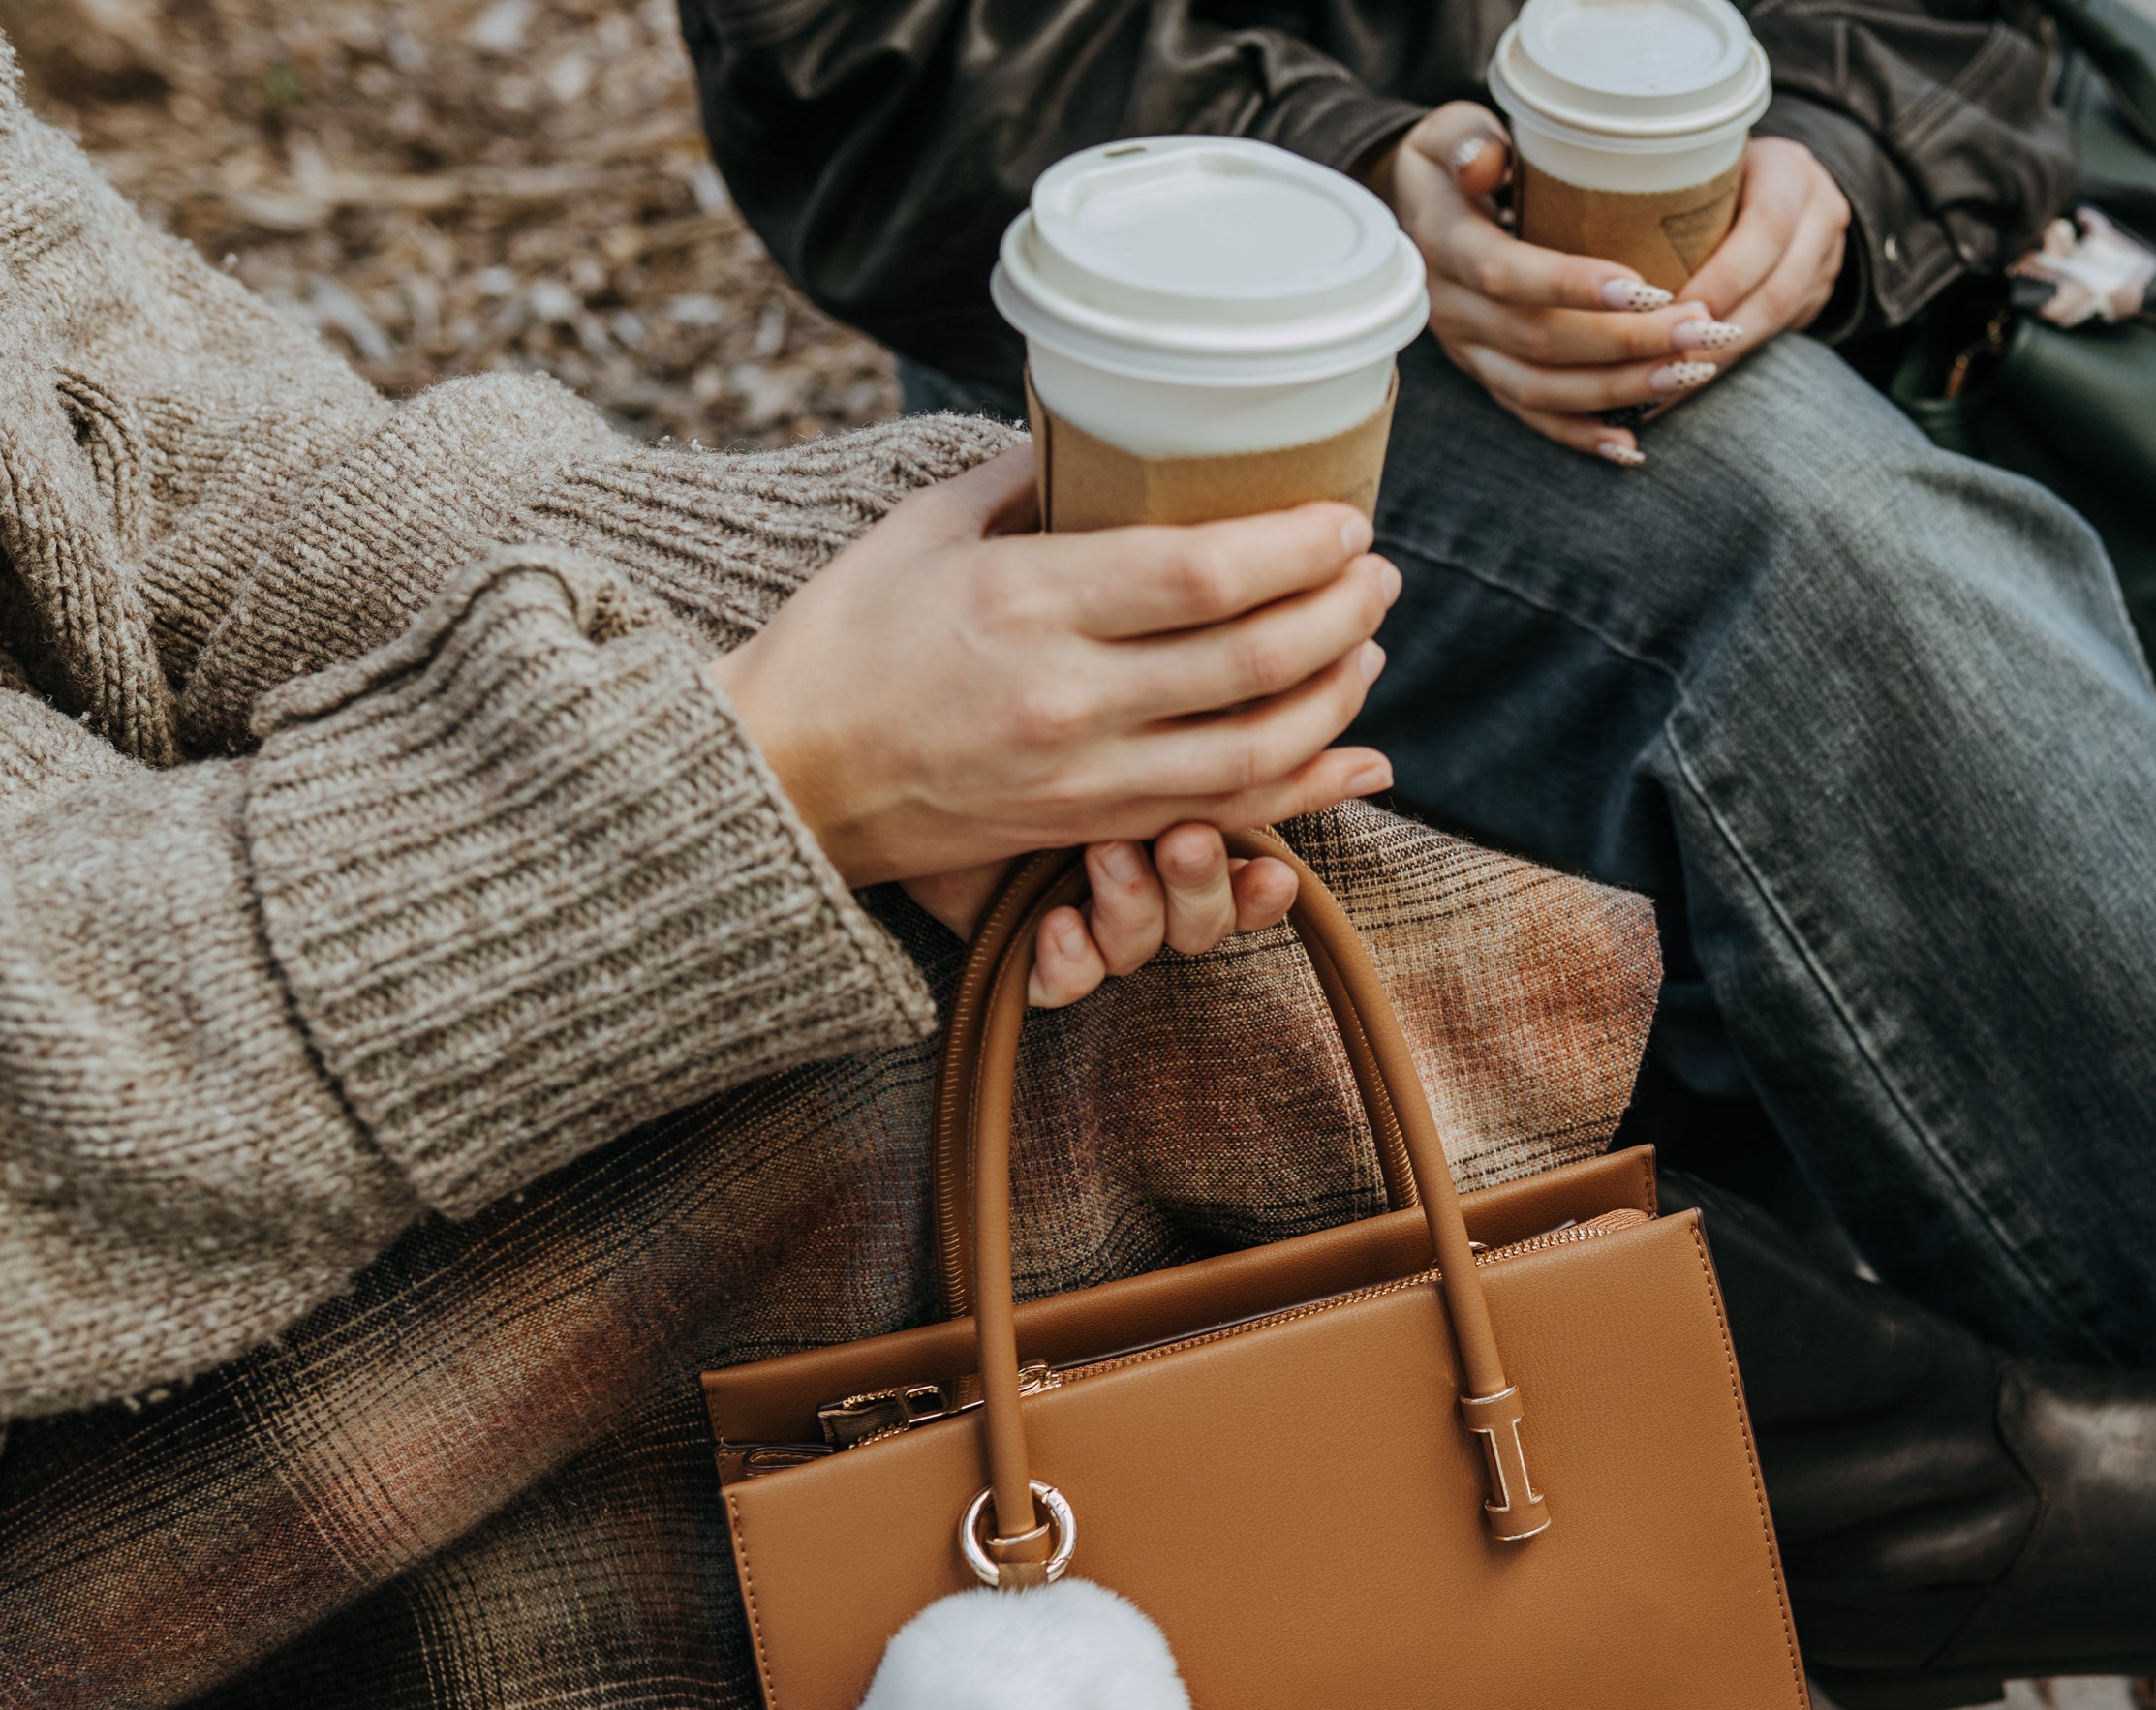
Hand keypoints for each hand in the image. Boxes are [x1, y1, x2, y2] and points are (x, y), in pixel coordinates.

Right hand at [710, 445, 1391, 1003]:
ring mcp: (1081, 777)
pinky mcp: (1084, 830)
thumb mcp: (919, 530)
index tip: (1348, 519)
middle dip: (1341, 613)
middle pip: (1251, 660)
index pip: (1200, 575)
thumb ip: (1021, 481)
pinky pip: (1220, 815)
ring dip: (1335, 696)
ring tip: (1369, 647)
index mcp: (1026, 602)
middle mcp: (1066, 696)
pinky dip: (1302, 788)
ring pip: (1256, 749)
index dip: (1296, 548)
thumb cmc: (841, 639)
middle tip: (1378, 573)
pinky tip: (1352, 756)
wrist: (778, 779)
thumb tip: (1105, 433)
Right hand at [1376, 98, 1738, 461]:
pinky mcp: (1486, 377)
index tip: (1646, 288)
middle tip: (1701, 329)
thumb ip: (1466, 140)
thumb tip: (1487, 161)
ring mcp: (1469, 352)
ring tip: (1691, 373)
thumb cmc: (1448, 164)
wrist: (1411, 216)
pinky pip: (1532, 416)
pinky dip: (1581, 436)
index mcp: (1443, 246)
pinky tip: (1632, 447)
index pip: (1507, 275)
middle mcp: (1452, 310)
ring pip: (1543, 389)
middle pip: (1540, 342)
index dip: (1572, 286)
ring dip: (1620, 390)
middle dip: (1626, 342)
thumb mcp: (1446, 134)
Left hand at [1636, 132, 1848, 412]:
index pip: (1765, 228)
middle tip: (1664, 363)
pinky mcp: (1818, 297)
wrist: (1783, 179)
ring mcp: (1828, 261)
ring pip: (1781, 323)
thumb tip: (1576, 232)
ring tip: (1666, 388)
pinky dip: (1726, 364)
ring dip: (1721, 361)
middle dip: (1719, 336)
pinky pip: (1776, 336)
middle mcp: (1820, 216)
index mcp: (1789, 172)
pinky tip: (1681, 386)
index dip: (1722, 277)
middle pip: (1777, 290)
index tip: (1671, 307)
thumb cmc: (1716, 166)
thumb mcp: (1698, 161)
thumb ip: (1665, 188)